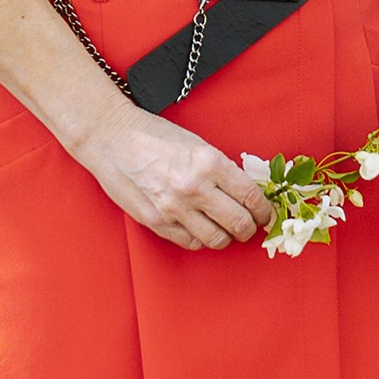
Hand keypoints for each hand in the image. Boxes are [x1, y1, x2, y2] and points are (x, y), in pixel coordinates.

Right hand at [73, 99, 273, 249]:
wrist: (113, 139)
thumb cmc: (154, 136)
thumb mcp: (197, 144)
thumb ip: (221, 169)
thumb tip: (246, 192)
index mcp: (210, 162)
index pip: (250, 196)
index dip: (264, 210)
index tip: (265, 214)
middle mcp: (195, 187)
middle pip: (239, 223)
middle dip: (250, 228)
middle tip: (251, 225)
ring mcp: (175, 208)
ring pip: (217, 239)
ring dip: (227, 237)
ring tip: (227, 230)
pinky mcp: (157, 222)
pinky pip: (191, 243)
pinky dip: (202, 240)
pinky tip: (202, 229)